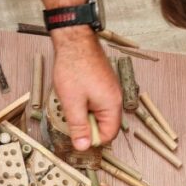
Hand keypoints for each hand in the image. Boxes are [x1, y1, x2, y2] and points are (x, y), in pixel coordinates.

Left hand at [50, 27, 121, 149]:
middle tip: (70, 118)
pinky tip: (74, 95)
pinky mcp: (103, 83)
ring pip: (99, 112)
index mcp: (112, 105)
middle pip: (104, 124)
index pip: (108, 135)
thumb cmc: (74, 66)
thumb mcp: (72, 103)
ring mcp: (110, 89)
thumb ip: (78, 127)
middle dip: (87, 125)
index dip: (91, 139)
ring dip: (84, 113)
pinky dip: (85, 103)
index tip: (77, 137)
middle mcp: (115, 98)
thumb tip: (83, 146)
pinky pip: (96, 101)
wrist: (74, 40)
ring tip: (70, 104)